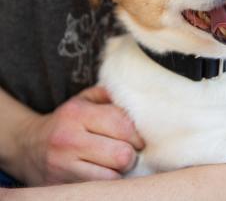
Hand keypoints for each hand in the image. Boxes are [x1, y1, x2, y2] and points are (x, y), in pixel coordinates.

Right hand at [10, 86, 144, 184]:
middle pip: (122, 154)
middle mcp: (68, 139)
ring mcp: (62, 166)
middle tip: (128, 153)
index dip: (138, 135)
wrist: (27, 146)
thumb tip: (139, 100)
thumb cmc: (67, 121)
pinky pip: (98, 189)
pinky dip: (106, 183)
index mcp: (76, 113)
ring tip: (114, 165)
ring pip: (113, 177)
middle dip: (131, 155)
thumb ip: (110, 95)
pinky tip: (103, 174)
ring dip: (120, 172)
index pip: (123, 125)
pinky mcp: (60, 186)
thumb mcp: (84, 100)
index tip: (139, 140)